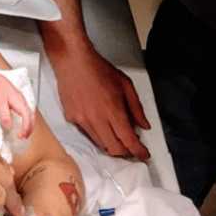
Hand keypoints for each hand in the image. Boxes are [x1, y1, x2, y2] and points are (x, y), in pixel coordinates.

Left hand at [0, 74, 33, 139]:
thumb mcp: (0, 101)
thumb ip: (4, 113)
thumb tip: (8, 126)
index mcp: (20, 101)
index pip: (27, 116)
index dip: (26, 127)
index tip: (21, 135)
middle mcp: (23, 102)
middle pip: (31, 117)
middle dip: (29, 128)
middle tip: (23, 137)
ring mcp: (23, 103)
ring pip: (30, 116)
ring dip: (29, 126)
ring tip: (23, 135)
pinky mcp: (21, 104)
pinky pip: (27, 114)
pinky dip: (27, 122)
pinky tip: (22, 127)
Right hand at [51, 45, 150, 159]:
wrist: (73, 61)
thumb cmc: (98, 69)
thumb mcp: (126, 85)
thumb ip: (136, 108)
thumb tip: (144, 125)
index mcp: (113, 110)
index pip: (129, 140)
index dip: (139, 151)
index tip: (144, 154)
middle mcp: (97, 119)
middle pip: (114, 148)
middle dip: (126, 152)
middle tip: (132, 147)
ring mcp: (82, 120)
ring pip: (100, 144)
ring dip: (112, 144)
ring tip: (117, 135)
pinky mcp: (71, 118)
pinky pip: (87, 134)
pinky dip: (98, 134)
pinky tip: (101, 124)